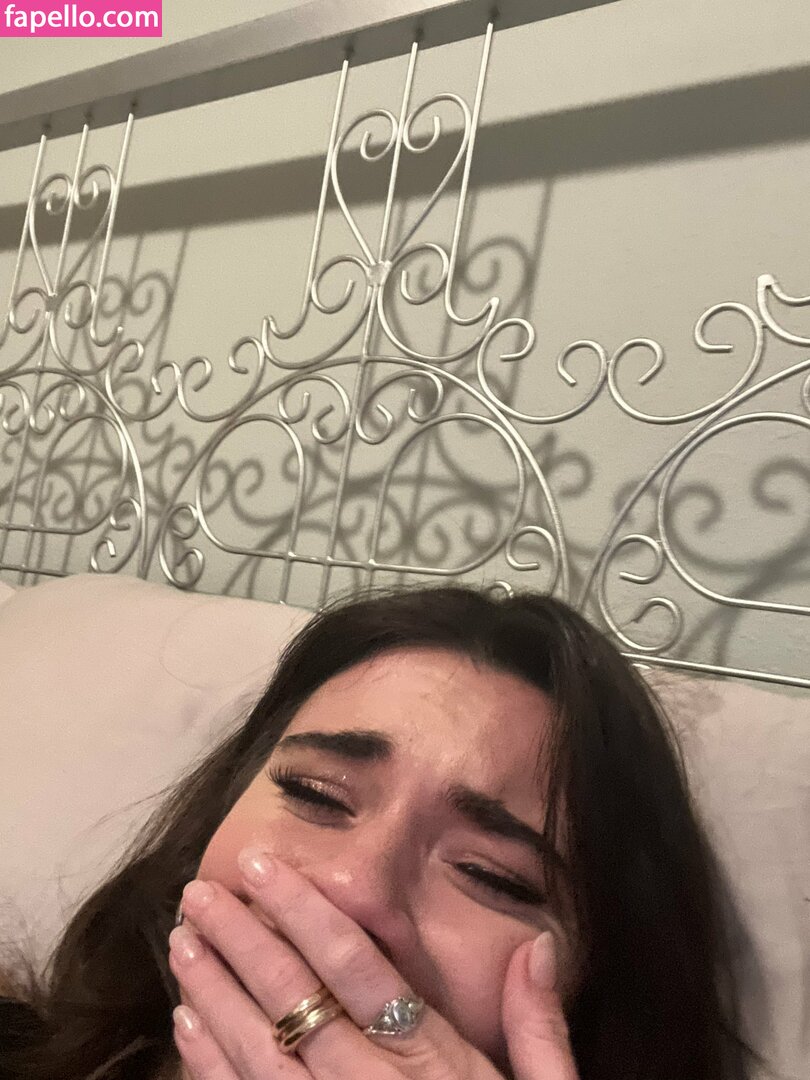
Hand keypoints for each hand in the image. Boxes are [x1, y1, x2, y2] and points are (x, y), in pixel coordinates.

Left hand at [168, 847, 578, 1079]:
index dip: (304, 911)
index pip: (358, 968)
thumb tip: (537, 943)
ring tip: (182, 944)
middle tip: (198, 894)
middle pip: (296, 1003)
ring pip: (260, 1055)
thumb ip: (539, 1027)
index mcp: (435, 1064)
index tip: (261, 866)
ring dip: (215, 995)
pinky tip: (186, 1026)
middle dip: (242, 941)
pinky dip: (211, 1067)